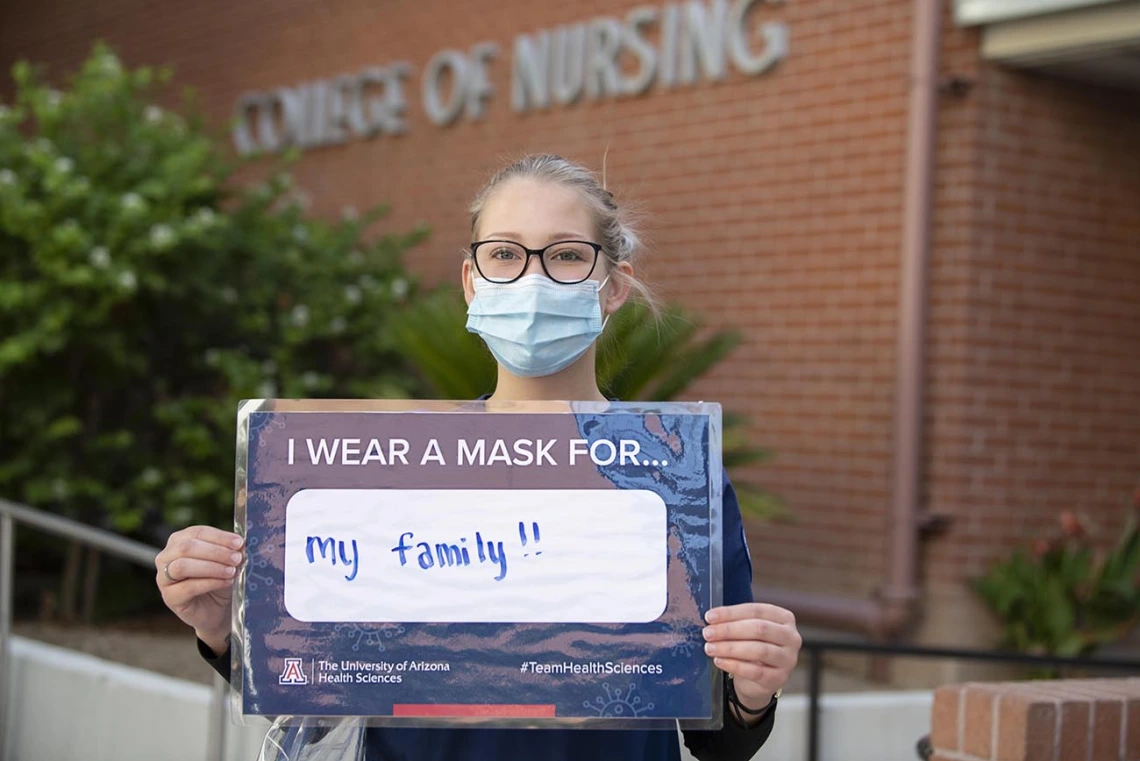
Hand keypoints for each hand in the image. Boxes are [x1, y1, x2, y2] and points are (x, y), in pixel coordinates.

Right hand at [156, 525, 243, 654]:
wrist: (217, 609)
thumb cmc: (220, 579)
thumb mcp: (227, 561)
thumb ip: (231, 551)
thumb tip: (240, 545)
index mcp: (180, 540)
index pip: (197, 532)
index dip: (219, 537)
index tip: (239, 543)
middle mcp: (166, 556)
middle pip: (187, 547)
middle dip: (216, 552)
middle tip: (237, 559)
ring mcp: (164, 578)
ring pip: (182, 566)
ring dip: (211, 567)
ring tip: (232, 571)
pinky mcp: (169, 597)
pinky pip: (187, 587)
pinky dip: (210, 583)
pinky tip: (226, 582)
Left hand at [702, 603, 800, 716]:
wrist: (759, 679)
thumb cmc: (753, 647)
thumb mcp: (748, 631)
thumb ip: (736, 622)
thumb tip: (712, 619)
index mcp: (784, 618)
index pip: (756, 610)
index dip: (731, 613)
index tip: (710, 616)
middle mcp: (791, 637)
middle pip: (759, 629)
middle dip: (729, 630)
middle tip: (707, 633)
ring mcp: (788, 659)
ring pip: (758, 650)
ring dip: (729, 648)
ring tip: (710, 648)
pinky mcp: (779, 678)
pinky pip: (755, 671)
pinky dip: (734, 665)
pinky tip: (719, 661)